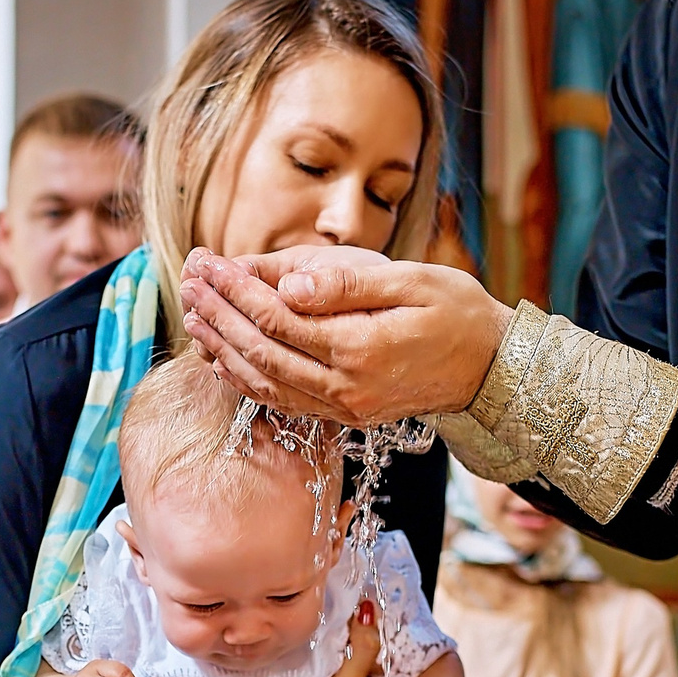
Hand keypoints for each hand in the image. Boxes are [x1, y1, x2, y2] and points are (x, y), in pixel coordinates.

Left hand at [178, 245, 511, 427]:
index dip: (236, 289)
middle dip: (218, 316)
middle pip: (261, 351)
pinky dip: (246, 379)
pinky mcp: (345, 414)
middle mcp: (346, 387)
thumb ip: (348, 285)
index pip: (277, 317)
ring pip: (265, 382)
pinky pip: (283, 400)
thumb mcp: (412, 281)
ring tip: (193, 316)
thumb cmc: (456, 312)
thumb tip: (288, 287)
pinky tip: (222, 358)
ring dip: (223, 349)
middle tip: (187, 283)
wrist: (490, 366)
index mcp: (361, 348)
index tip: (207, 262)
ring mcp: (344, 407)